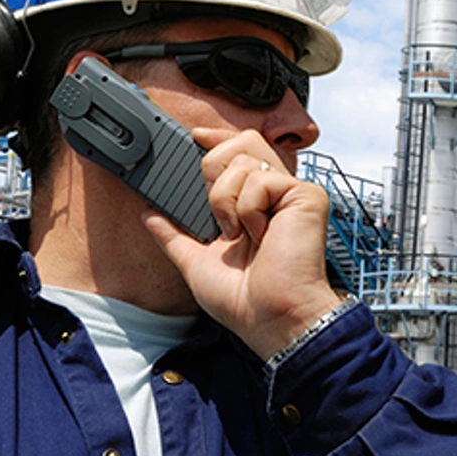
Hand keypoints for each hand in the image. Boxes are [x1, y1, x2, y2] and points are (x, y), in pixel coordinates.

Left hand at [142, 127, 343, 359]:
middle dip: (214, 170)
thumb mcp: (196, 262)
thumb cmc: (245, 300)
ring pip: (245, 158)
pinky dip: (248, 210)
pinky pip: (261, 180)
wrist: (270, 318)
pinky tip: (259, 234)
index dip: (215, 139)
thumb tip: (150, 215)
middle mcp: (275, 195)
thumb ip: (174, 235)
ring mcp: (292, 193)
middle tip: (218, 213)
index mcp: (253, 206)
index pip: (238, 152)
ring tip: (239, 234)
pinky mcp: (306, 196)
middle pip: (242, 142)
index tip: (192, 137)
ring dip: (226, 200)